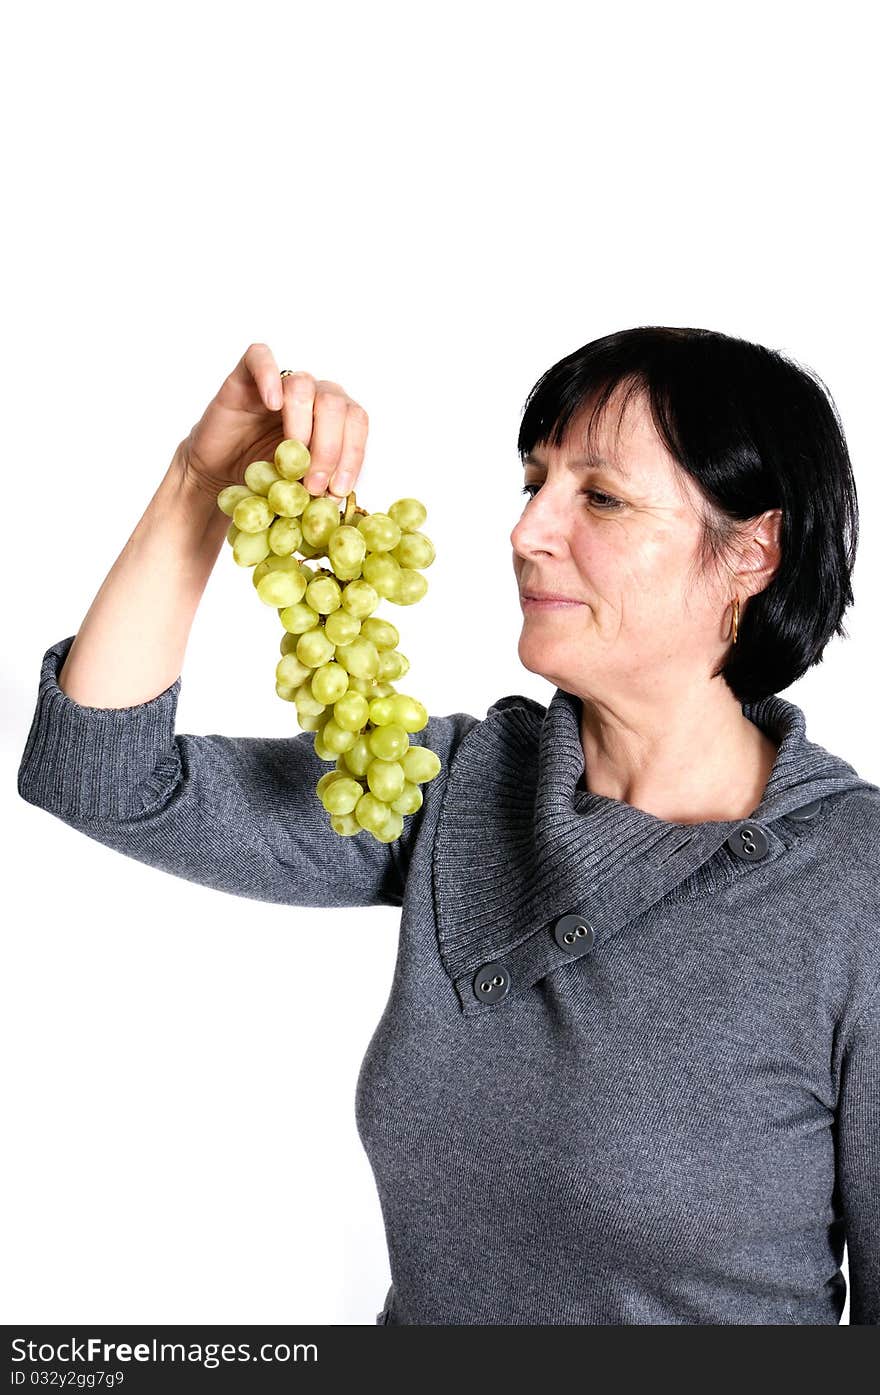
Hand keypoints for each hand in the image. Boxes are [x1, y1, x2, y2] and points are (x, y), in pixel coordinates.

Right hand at [176, 342, 369, 502]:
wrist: (220, 472)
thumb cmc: (264, 476)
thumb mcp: (299, 485)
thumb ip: (320, 483)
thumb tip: (338, 495)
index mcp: (332, 416)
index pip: (355, 422)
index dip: (352, 455)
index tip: (338, 489)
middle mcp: (312, 393)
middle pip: (335, 404)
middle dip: (329, 449)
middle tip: (312, 484)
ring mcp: (280, 382)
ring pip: (303, 385)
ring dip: (302, 426)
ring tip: (290, 460)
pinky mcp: (245, 376)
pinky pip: (260, 358)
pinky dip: (268, 377)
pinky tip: (272, 405)